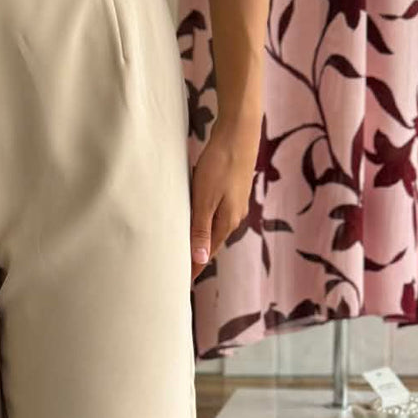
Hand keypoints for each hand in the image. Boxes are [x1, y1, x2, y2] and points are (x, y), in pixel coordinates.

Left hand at [189, 115, 259, 282]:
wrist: (239, 132)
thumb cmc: (219, 163)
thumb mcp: (205, 199)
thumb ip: (201, 230)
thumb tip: (200, 261)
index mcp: (226, 222)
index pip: (206, 255)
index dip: (193, 269)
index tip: (180, 285)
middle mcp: (233, 216)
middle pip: (211, 244)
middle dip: (196, 259)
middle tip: (178, 274)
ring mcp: (234, 203)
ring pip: (213, 229)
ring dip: (200, 242)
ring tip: (186, 253)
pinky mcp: (231, 190)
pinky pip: (215, 215)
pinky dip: (204, 225)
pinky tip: (196, 224)